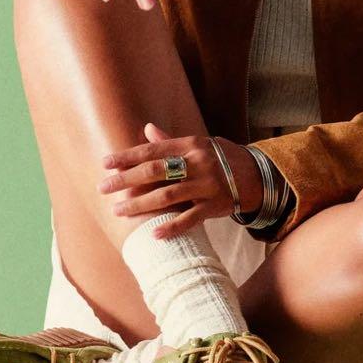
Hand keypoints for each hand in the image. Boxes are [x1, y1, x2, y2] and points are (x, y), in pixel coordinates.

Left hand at [98, 122, 262, 239]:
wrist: (259, 174)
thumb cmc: (222, 157)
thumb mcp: (199, 143)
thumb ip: (171, 141)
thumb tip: (146, 129)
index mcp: (190, 144)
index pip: (152, 150)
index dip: (127, 157)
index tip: (105, 164)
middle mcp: (197, 162)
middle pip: (155, 171)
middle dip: (126, 180)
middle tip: (103, 189)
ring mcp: (207, 185)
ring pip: (167, 196)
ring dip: (140, 204)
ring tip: (119, 211)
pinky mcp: (215, 205)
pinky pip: (190, 218)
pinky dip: (171, 227)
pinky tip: (153, 233)